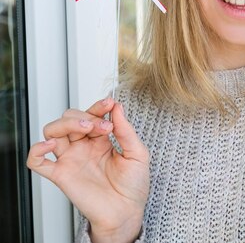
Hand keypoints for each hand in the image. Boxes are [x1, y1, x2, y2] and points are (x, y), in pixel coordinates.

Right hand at [26, 98, 149, 241]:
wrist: (126, 211)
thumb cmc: (133, 185)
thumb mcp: (137, 153)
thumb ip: (126, 130)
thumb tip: (118, 107)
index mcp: (101, 139)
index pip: (91, 114)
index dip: (98, 106)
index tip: (109, 103)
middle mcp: (83, 146)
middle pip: (69, 118)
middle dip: (85, 116)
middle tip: (104, 126)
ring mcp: (70, 159)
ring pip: (52, 131)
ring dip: (65, 124)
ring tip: (86, 128)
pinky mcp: (60, 175)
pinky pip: (37, 161)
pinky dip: (37, 150)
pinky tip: (51, 145)